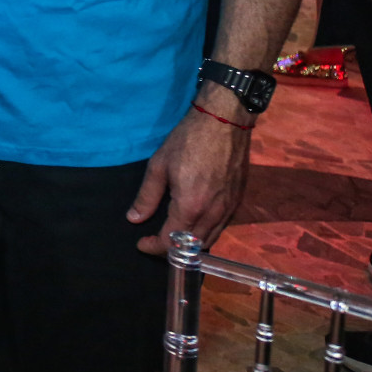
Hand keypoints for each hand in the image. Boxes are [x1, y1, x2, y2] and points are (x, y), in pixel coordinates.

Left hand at [128, 98, 249, 254]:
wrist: (224, 122)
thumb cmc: (187, 141)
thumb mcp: (159, 166)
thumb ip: (147, 196)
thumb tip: (134, 218)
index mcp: (191, 207)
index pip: (171, 242)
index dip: (154, 247)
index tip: (141, 244)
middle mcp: (213, 214)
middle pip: (193, 247)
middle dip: (172, 249)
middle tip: (155, 241)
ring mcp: (229, 209)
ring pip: (210, 239)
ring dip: (191, 244)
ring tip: (173, 237)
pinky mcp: (238, 201)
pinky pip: (221, 227)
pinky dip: (206, 232)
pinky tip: (194, 224)